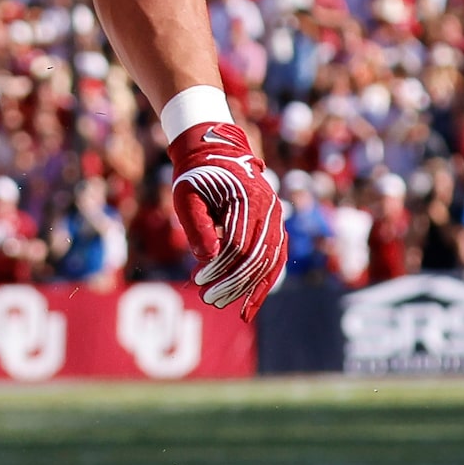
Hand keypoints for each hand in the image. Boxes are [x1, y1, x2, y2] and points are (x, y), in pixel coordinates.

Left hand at [169, 119, 285, 319]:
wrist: (215, 153)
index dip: (219, 267)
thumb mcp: (187, 197)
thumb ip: (197, 226)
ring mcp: (276, 217)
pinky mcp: (274, 226)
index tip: (198, 282)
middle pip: (257, 256)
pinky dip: (265, 281)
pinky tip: (252, 303)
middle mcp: (269, 209)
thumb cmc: (196, 177)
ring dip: (252, 288)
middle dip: (234, 282)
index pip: (238, 244)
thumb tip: (208, 259)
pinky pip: (276, 258)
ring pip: (271, 261)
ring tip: (233, 310)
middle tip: (210, 300)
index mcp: (249, 198)